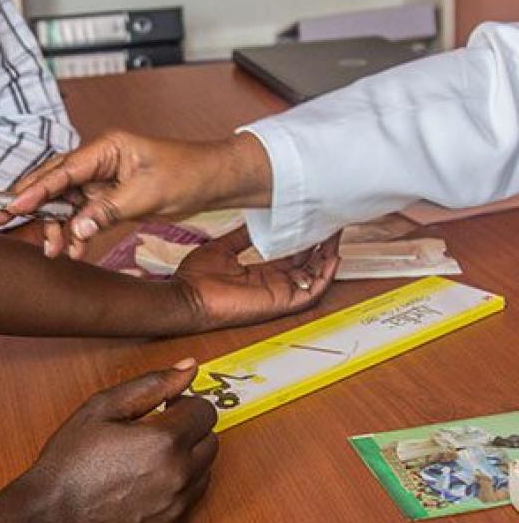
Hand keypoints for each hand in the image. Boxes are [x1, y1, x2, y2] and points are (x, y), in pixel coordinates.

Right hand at [0, 129, 270, 258]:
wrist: (215, 181)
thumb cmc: (187, 174)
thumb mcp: (147, 194)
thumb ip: (108, 209)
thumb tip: (75, 226)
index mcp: (106, 148)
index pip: (62, 170)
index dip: (33, 189)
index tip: (10, 205)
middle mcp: (100, 161)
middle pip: (54, 183)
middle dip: (29, 205)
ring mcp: (103, 179)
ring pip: (66, 203)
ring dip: (56, 226)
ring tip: (51, 250)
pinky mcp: (110, 196)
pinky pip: (83, 214)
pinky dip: (76, 232)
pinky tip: (72, 249)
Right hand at [28, 360, 216, 522]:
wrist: (53, 517)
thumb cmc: (72, 459)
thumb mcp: (104, 406)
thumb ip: (153, 384)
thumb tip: (189, 367)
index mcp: (164, 440)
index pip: (205, 410)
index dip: (184, 403)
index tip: (163, 407)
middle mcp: (180, 475)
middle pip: (212, 439)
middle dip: (189, 429)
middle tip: (154, 430)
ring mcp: (179, 506)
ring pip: (205, 470)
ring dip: (187, 458)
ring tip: (147, 458)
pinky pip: (192, 498)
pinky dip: (178, 486)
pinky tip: (146, 482)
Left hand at [176, 227, 338, 331]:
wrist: (187, 296)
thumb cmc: (197, 278)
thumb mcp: (222, 248)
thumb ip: (242, 236)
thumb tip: (254, 220)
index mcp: (260, 271)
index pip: (290, 255)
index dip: (304, 240)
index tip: (312, 221)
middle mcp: (273, 282)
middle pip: (306, 264)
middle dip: (321, 245)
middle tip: (330, 224)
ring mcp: (278, 293)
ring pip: (313, 276)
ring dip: (327, 258)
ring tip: (336, 236)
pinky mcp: (281, 302)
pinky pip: (311, 292)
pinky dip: (324, 277)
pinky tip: (332, 259)